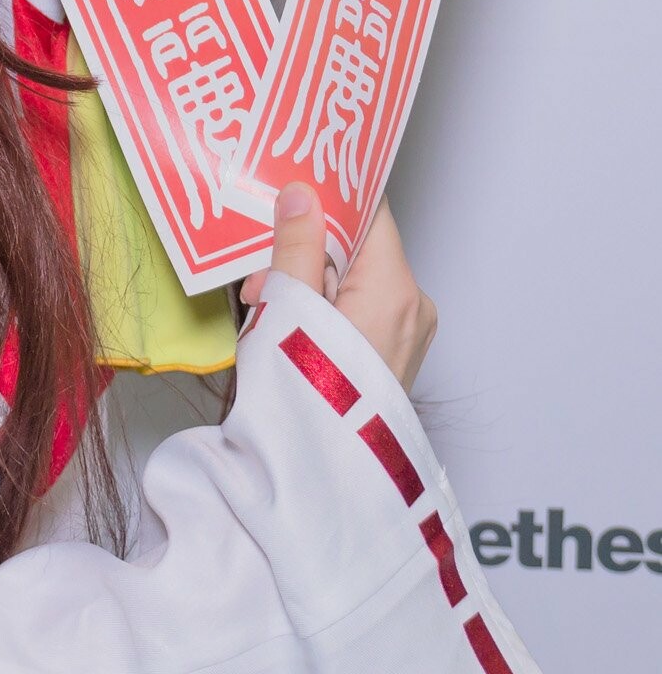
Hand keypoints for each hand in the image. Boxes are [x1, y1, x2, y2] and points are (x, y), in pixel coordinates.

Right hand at [238, 183, 437, 394]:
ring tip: (268, 315)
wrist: (324, 482)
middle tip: (260, 282)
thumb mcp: (289, 310)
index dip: (329, 198)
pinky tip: (290, 331)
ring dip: (307, 285)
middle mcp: (413, 307)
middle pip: (356, 249)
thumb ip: (296, 245)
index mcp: (395, 288)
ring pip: (352, 280)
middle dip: (303, 255)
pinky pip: (358, 310)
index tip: (291, 191)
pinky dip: (324, 311)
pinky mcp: (395, 357)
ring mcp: (409, 335)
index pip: (370, 212)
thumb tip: (303, 192)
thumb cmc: (307, 399)